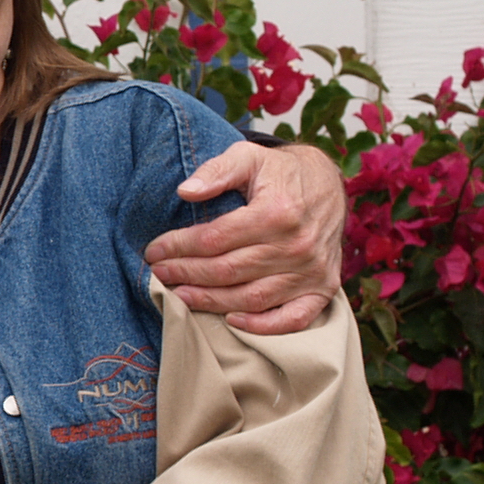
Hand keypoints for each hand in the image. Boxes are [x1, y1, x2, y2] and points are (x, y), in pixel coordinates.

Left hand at [143, 140, 345, 335]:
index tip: (154, 251)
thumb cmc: (282, 172)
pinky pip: (293, 319)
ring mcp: (312, 271)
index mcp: (277, 212)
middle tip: (159, 274)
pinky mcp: (323, 289)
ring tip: (180, 296)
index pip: (215, 238)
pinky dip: (263, 326)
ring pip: (252, 298)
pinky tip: (231, 319)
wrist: (329, 184)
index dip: (179, 247)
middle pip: (228, 271)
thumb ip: (216, 171)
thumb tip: (186, 191)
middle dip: (186, 274)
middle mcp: (297, 245)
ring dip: (211, 301)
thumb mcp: (248, 156)